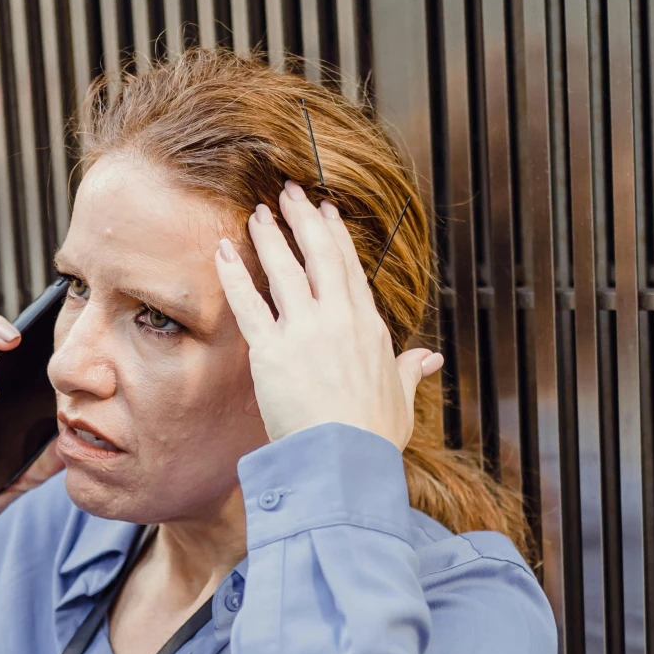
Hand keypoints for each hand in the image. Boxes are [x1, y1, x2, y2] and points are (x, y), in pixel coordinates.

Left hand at [214, 183, 443, 448]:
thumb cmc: (372, 438)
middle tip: (289, 192)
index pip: (350, 269)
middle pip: (319, 256)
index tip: (325, 212)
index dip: (335, 237)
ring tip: (257, 213)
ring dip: (269, 237)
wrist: (345, 461)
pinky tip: (222, 251)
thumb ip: (411, 371)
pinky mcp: (272, 352)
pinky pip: (248, 304)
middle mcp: (338, 321)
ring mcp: (304, 332)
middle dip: (302, 220)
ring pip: (284, 270)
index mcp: (370, 328)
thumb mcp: (401, 399)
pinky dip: (234, 275)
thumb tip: (430, 359)